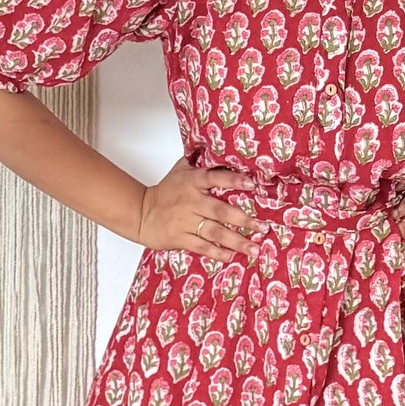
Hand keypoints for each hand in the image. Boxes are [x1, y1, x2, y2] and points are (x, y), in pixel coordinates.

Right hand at [136, 160, 259, 263]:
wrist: (141, 213)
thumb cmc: (165, 191)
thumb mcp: (180, 170)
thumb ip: (201, 161)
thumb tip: (223, 148)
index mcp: (192, 181)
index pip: (214, 177)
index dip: (233, 180)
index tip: (252, 185)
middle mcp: (190, 201)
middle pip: (220, 210)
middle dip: (244, 220)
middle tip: (263, 228)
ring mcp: (185, 221)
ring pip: (214, 231)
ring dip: (236, 241)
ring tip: (254, 249)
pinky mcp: (179, 237)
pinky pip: (201, 246)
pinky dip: (216, 252)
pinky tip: (231, 257)